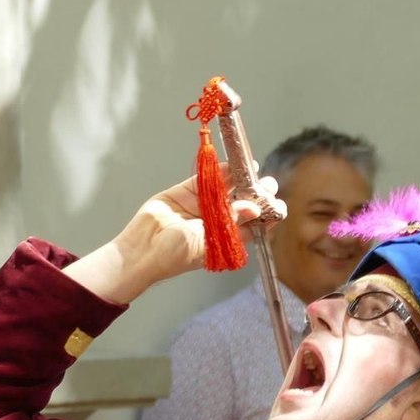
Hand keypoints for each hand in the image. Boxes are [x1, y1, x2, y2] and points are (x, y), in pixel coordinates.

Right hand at [65, 173, 283, 304]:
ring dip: (239, 179)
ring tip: (253, 169)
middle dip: (255, 193)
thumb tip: (254, 207)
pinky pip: (205, 178)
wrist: (142, 249)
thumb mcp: (207, 240)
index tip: (278, 206)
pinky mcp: (186, 192)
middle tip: (268, 185)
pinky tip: (231, 165)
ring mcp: (202, 205)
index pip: (252, 226)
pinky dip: (217, 171)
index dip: (265, 215)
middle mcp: (216, 222)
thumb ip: (230, 221)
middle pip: (242, 204)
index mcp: (225, 240)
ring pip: (225, 188)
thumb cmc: (174, 255)